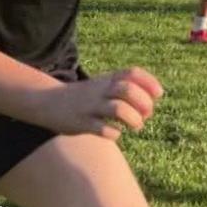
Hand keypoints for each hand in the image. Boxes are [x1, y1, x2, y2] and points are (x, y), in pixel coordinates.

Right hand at [36, 68, 163, 139]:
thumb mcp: (102, 85)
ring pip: (118, 108)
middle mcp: (100, 91)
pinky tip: (116, 133)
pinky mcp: (81, 123)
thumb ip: (125, 89)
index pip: (133, 73)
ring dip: (133, 119)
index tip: (159, 94)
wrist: (47, 101)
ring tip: (136, 126)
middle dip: (144, 103)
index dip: (150, 82)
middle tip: (146, 115)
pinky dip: (114, 133)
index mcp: (107, 80)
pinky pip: (101, 128)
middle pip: (127, 90)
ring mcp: (90, 106)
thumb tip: (152, 104)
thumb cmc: (84, 97)